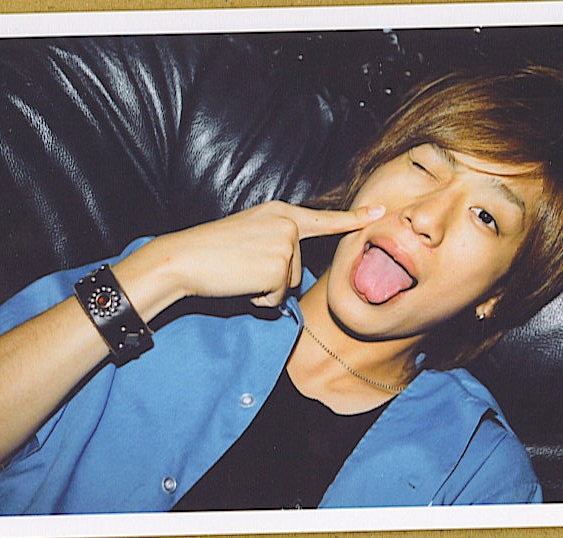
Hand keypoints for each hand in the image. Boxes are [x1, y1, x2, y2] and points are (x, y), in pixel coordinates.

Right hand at [160, 201, 385, 306]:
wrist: (183, 258)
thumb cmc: (209, 251)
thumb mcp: (248, 235)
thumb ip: (275, 242)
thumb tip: (288, 270)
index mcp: (279, 213)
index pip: (322, 219)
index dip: (354, 218)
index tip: (379, 213)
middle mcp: (287, 224)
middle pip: (298, 269)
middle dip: (273, 279)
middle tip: (242, 267)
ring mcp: (284, 244)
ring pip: (287, 285)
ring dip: (264, 289)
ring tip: (239, 273)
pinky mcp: (278, 267)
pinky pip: (275, 299)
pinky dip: (257, 300)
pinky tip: (239, 283)